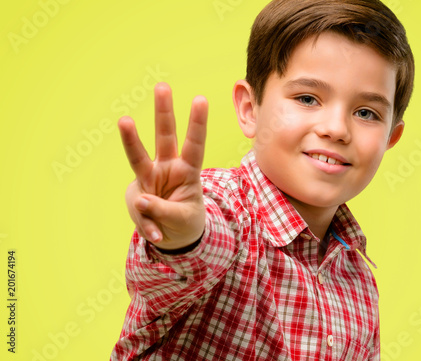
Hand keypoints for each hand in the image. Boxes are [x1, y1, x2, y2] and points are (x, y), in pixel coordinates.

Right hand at [118, 82, 207, 249]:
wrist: (174, 237)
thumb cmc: (185, 222)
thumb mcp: (182, 220)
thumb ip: (162, 211)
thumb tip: (140, 201)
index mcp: (189, 172)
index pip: (194, 145)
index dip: (198, 124)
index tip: (200, 99)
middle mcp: (168, 169)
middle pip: (165, 137)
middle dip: (164, 112)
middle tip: (162, 86)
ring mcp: (149, 179)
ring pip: (139, 155)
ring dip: (131, 137)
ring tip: (124, 119)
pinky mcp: (136, 194)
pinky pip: (138, 208)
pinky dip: (147, 224)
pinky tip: (158, 235)